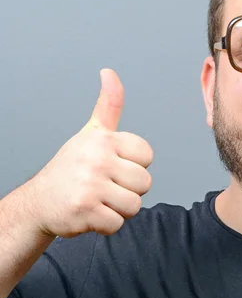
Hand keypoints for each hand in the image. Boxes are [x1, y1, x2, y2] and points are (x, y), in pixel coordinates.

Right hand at [27, 69, 153, 237]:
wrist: (38, 202)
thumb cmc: (71, 167)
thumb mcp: (92, 132)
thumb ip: (109, 104)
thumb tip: (110, 72)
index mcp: (103, 139)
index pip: (147, 156)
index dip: (133, 165)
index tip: (112, 165)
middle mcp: (96, 158)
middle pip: (145, 183)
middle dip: (128, 190)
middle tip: (104, 186)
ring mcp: (90, 184)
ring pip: (134, 205)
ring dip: (118, 209)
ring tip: (98, 200)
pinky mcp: (84, 210)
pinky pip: (118, 224)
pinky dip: (106, 225)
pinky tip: (90, 214)